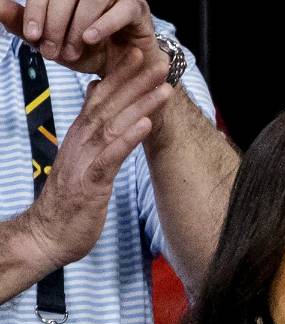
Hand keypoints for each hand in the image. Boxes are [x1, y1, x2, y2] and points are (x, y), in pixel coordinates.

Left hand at [0, 0, 155, 73]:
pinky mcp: (137, 8)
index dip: (36, 11)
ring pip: (91, 0)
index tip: (33, 36)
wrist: (127, 71)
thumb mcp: (53, 42)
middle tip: (52, 50)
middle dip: (55, 24)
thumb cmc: (91, 53)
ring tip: (72, 50)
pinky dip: (103, 25)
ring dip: (77, 27)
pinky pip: (120, 10)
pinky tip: (90, 39)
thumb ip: (25, 25)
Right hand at [21, 46, 169, 275]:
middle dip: (134, 81)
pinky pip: (112, 155)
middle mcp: (81, 142)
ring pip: (115, 124)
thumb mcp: (82, 164)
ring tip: (162, 87)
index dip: (119, 76)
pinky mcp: (92, 181)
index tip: (138, 56)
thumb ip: (90, 139)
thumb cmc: (70, 203)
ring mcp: (86, 160)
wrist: (48, 234)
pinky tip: (146, 124)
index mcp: (80, 137)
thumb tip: (96, 115)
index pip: (100, 98)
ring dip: (140, 104)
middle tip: (157, 61)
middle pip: (109, 104)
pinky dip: (129, 137)